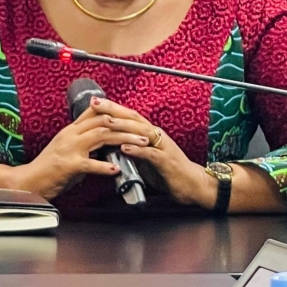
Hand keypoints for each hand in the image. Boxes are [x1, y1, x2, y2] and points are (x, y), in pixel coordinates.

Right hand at [14, 107, 149, 198]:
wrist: (26, 183)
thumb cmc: (49, 169)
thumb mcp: (68, 150)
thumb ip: (86, 144)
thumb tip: (107, 144)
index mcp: (72, 130)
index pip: (98, 112)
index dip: (119, 112)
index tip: (137, 118)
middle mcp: (71, 135)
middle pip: (104, 121)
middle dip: (128, 125)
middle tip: (146, 132)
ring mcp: (69, 148)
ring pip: (101, 136)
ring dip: (124, 140)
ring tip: (140, 145)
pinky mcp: (67, 165)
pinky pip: (90, 163)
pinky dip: (105, 166)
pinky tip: (116, 169)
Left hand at [90, 98, 212, 206]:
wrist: (192, 184)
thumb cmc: (169, 172)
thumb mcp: (146, 159)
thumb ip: (132, 151)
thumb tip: (113, 147)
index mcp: (150, 134)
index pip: (130, 117)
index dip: (113, 108)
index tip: (95, 102)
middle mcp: (156, 136)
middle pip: (134, 119)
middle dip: (114, 110)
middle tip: (96, 102)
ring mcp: (162, 147)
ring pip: (142, 132)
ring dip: (124, 126)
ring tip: (107, 121)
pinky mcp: (167, 162)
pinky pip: (151, 154)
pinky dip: (138, 150)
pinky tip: (125, 148)